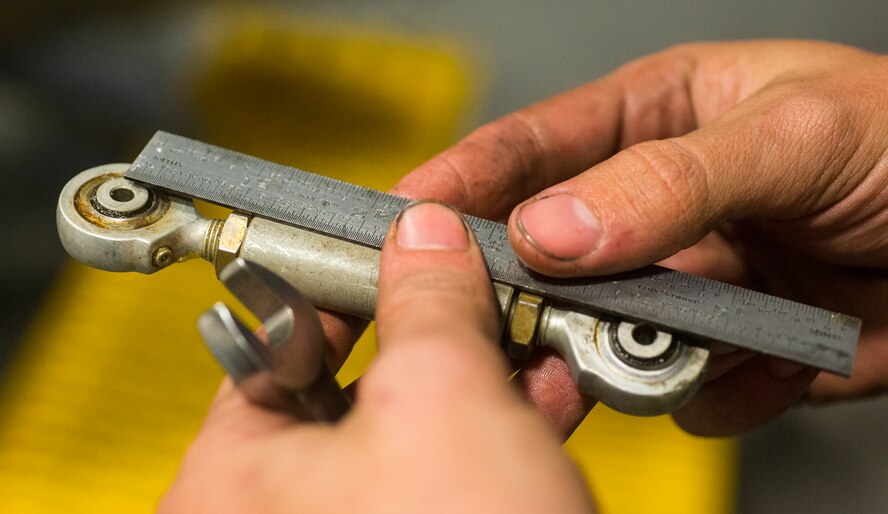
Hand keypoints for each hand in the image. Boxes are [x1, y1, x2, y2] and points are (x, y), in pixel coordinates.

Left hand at [160, 202, 593, 512]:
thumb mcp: (442, 403)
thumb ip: (426, 302)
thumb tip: (423, 235)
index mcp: (234, 482)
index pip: (272, 341)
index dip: (339, 277)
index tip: (395, 241)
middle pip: (353, 382)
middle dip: (433, 327)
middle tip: (477, 281)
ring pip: (417, 426)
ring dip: (483, 373)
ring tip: (531, 330)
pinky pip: (455, 471)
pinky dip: (503, 429)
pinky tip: (553, 394)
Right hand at [391, 40, 887, 435]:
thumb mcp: (792, 136)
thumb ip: (668, 182)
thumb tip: (553, 230)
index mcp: (653, 122)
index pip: (533, 146)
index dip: (464, 179)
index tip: (406, 215)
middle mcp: (652, 207)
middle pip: (548, 255)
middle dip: (526, 295)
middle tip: (498, 326)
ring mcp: (682, 284)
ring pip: (601, 333)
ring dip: (610, 359)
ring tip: (627, 370)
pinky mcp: (719, 354)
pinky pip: (676, 388)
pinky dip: (707, 393)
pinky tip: (757, 372)